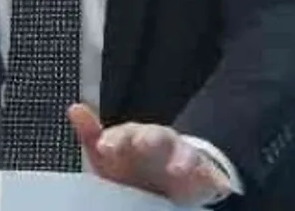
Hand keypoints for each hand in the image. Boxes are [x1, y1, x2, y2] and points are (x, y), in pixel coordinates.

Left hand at [67, 103, 231, 206]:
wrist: (167, 184)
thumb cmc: (132, 167)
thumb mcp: (108, 156)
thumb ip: (91, 135)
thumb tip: (74, 108)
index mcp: (136, 139)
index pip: (126, 133)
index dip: (117, 138)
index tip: (105, 147)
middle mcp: (161, 145)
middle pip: (157, 136)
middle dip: (151, 138)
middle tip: (143, 144)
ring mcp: (183, 159)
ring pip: (185, 154)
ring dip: (182, 159)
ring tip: (177, 169)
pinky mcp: (203, 177)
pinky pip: (213, 177)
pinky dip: (217, 181)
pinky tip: (220, 186)